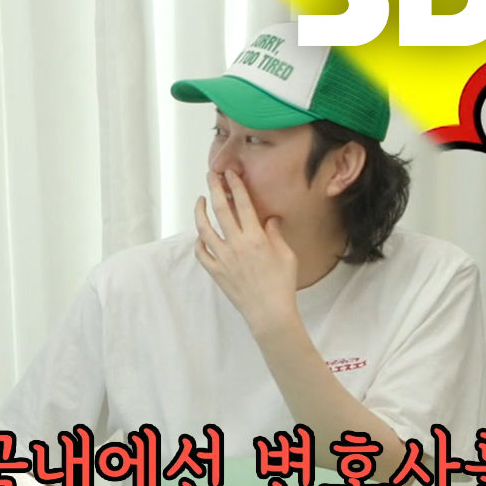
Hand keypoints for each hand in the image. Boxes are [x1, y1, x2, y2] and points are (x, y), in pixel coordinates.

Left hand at [194, 169, 299, 336]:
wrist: (269, 311)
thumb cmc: (282, 283)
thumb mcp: (286, 255)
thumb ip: (275, 234)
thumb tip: (269, 218)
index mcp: (256, 238)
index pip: (243, 205)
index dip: (236, 186)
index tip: (230, 173)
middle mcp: (236, 245)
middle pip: (220, 211)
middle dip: (215, 189)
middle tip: (211, 176)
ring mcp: (223, 259)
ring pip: (204, 230)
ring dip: (200, 213)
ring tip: (200, 201)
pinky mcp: (215, 272)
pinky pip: (201, 253)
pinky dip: (198, 241)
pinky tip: (201, 235)